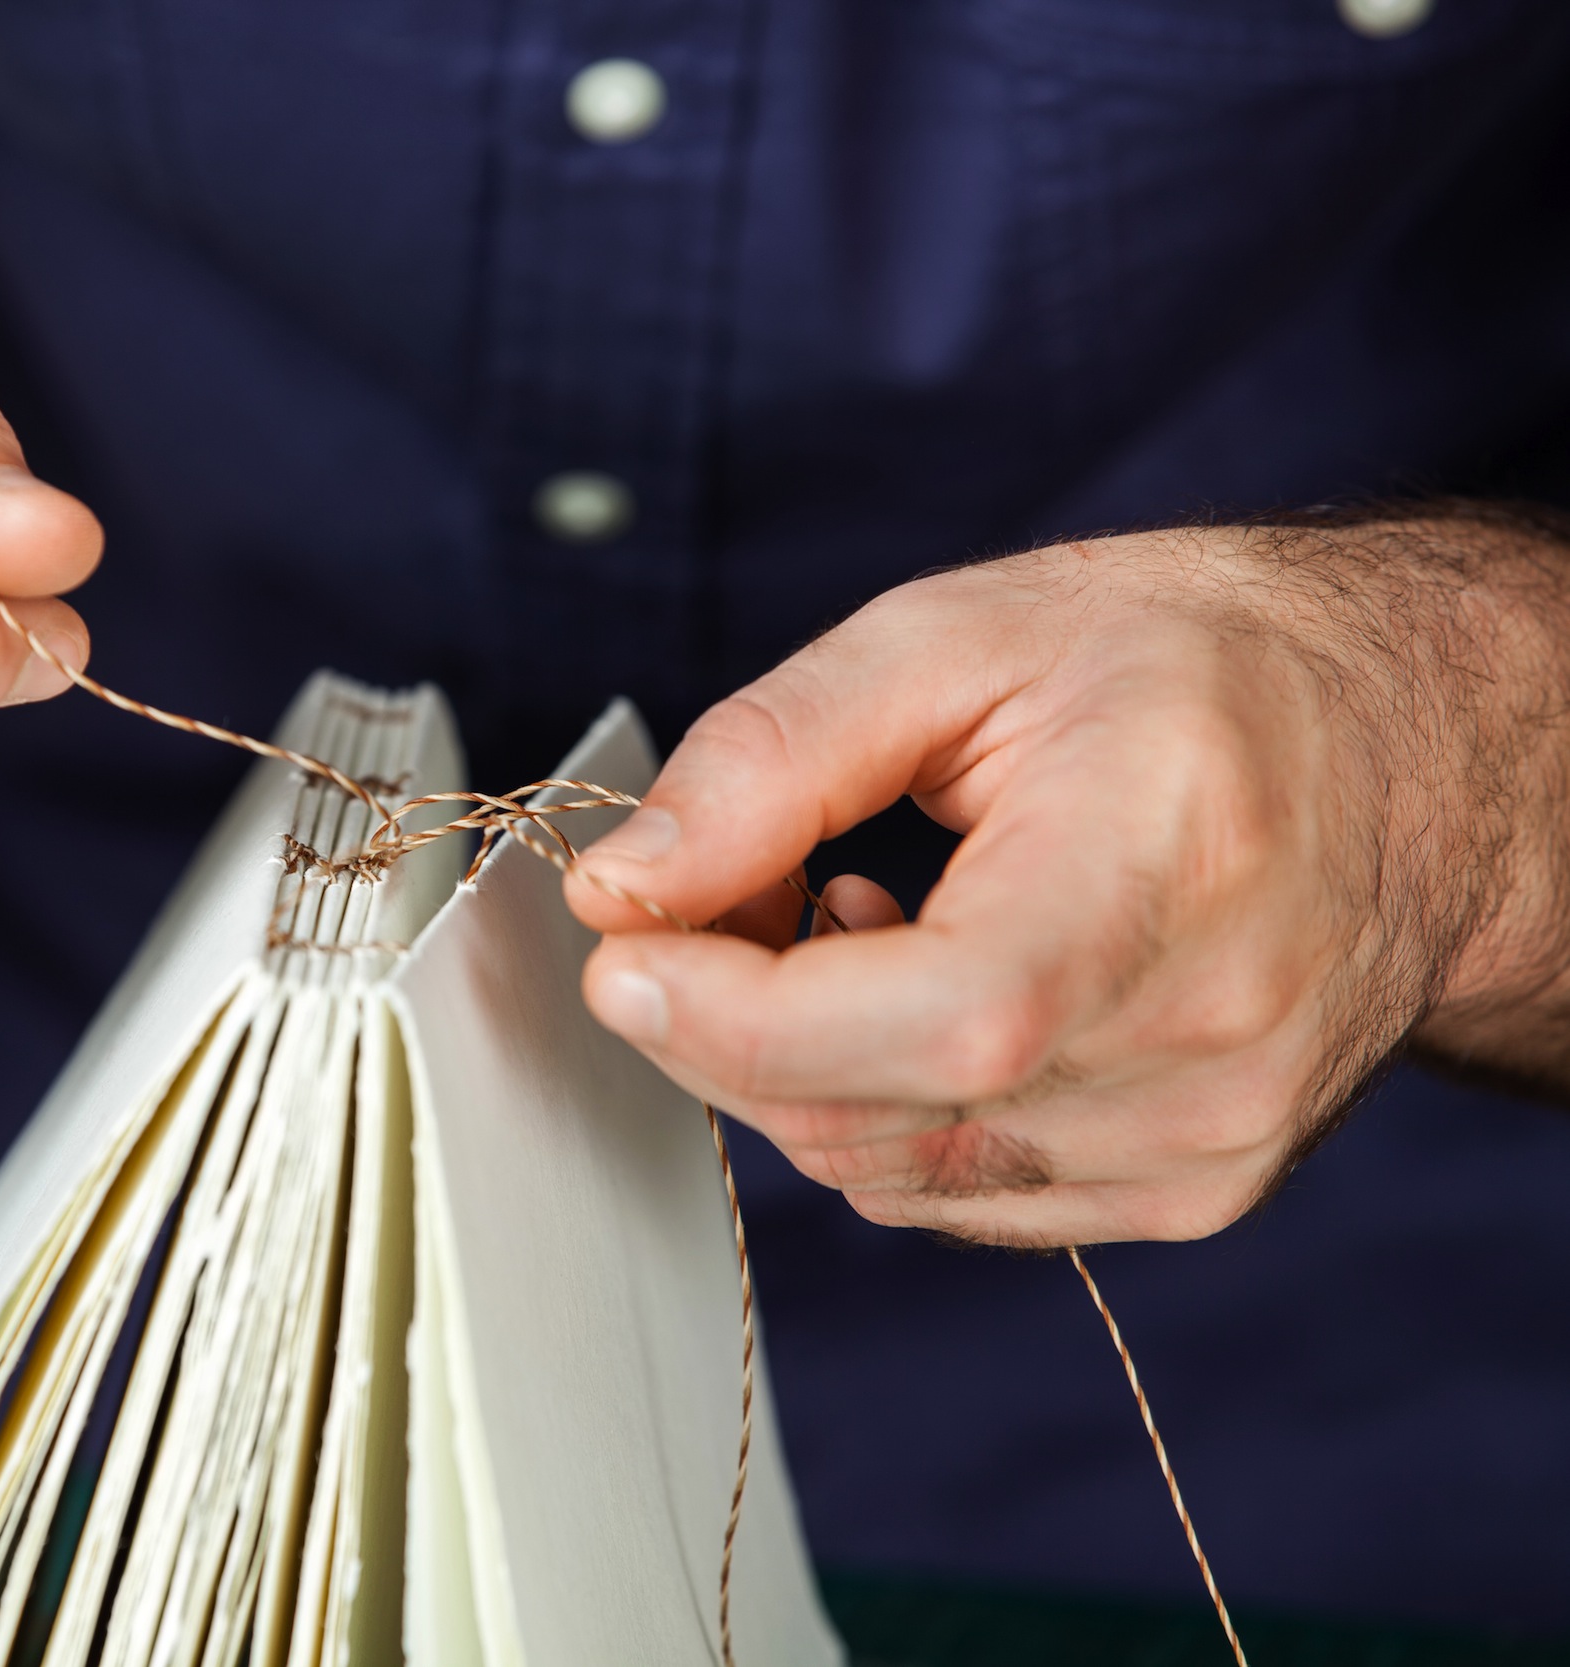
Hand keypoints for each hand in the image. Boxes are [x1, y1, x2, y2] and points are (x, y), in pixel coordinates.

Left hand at [567, 516, 1569, 1244]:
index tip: (621, 940)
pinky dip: (880, 1100)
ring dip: (800, 1057)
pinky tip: (928, 980)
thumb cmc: (1197, 666)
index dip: (723, 1010)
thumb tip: (620, 889)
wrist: (1411, 749)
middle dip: (726, 1016)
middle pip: (864, 1116)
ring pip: (880, 1173)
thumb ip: (769, 760)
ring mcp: (1201, 1150)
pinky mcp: (1186, 1195)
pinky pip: (944, 1194)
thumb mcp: (959, 637)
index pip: (919, 1026)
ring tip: (858, 905)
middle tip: (724, 882)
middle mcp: (1199, 1056)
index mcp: (1159, 886)